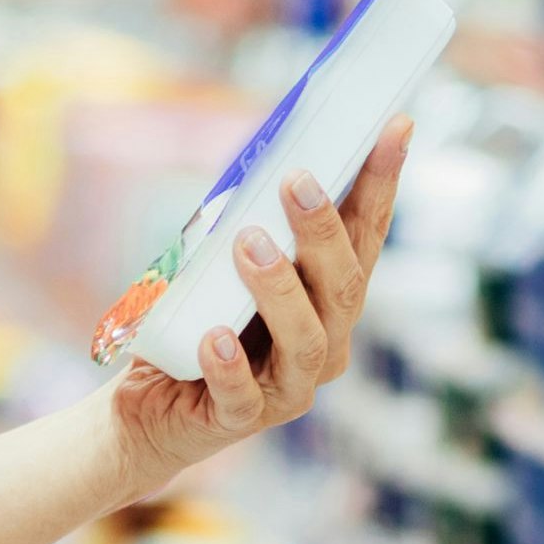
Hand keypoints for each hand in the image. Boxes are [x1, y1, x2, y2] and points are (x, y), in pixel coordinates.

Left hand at [108, 116, 410, 491]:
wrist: (148, 406)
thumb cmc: (196, 321)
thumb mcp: (221, 262)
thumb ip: (248, 223)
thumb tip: (263, 156)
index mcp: (328, 298)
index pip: (366, 235)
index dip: (382, 182)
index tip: (395, 126)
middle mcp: (325, 342)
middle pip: (344, 286)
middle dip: (324, 230)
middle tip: (296, 181)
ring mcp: (288, 386)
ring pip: (306, 338)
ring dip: (280, 288)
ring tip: (248, 244)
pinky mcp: (241, 417)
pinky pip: (243, 395)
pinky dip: (230, 364)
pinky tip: (214, 337)